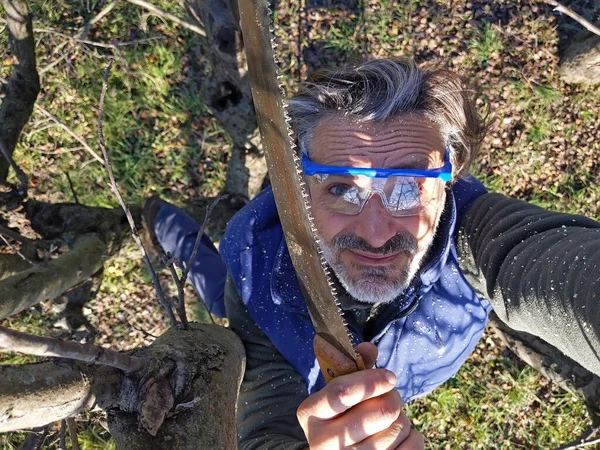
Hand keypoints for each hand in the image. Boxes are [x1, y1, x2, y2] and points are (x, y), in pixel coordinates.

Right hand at [297, 343, 423, 448]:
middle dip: (392, 399)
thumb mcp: (336, 393)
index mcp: (311, 414)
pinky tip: (398, 435)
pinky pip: (411, 447)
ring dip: (401, 417)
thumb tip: (368, 348)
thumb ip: (353, 368)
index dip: (370, 381)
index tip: (389, 376)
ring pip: (396, 429)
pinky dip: (412, 436)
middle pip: (378, 413)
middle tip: (391, 397)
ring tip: (390, 418)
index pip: (341, 393)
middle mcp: (324, 442)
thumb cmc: (339, 417)